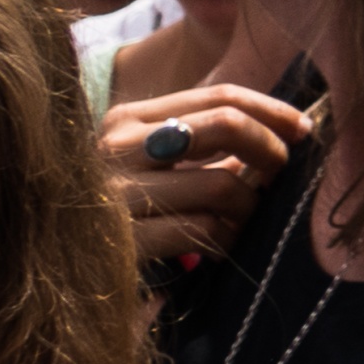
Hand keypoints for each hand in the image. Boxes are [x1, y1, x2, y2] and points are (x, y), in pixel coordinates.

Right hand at [107, 80, 318, 269]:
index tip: (303, 129)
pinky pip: (203, 230)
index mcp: (128, 119)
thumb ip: (202, 141)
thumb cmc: (122, 213)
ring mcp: (115, 195)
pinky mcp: (122, 241)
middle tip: (282, 172)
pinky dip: (228, 238)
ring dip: (249, 205)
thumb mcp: (152, 164)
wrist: (60, 267)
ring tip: (245, 218)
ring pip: (221, 184)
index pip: (218, 96)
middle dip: (269, 148)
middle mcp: (116, 148)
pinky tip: (224, 245)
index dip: (271, 110)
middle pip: (225, 124)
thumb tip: (283, 131)